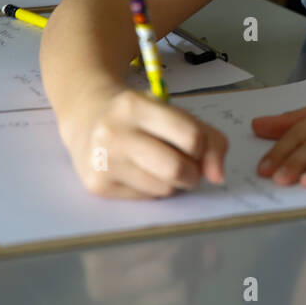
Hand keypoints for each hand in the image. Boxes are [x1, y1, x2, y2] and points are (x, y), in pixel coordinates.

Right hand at [59, 84, 228, 197]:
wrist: (87, 116)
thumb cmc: (139, 116)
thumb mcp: (173, 112)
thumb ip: (208, 139)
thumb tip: (218, 177)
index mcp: (136, 106)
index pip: (191, 137)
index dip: (202, 148)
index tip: (195, 147)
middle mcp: (114, 133)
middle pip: (176, 169)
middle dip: (192, 173)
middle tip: (187, 167)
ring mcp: (103, 160)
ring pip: (163, 189)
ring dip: (173, 184)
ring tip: (160, 167)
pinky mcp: (97, 185)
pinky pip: (145, 198)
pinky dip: (153, 190)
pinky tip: (140, 173)